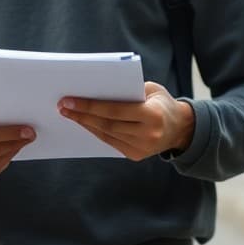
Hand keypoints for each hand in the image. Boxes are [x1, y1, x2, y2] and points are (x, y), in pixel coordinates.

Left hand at [58, 82, 194, 160]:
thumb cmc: (161, 102)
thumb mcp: (151, 90)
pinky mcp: (136, 155)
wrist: (181, 128)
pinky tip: (83, 122)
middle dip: (82, 115)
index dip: (90, 105)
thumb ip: (128, 90)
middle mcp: (148, 134)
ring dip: (85, 124)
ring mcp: (142, 148)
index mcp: (152, 115)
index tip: (69, 100)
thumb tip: (96, 89)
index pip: (115, 110)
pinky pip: (110, 142)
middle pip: (107, 124)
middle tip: (62, 106)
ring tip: (68, 113)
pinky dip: (95, 131)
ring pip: (106, 134)